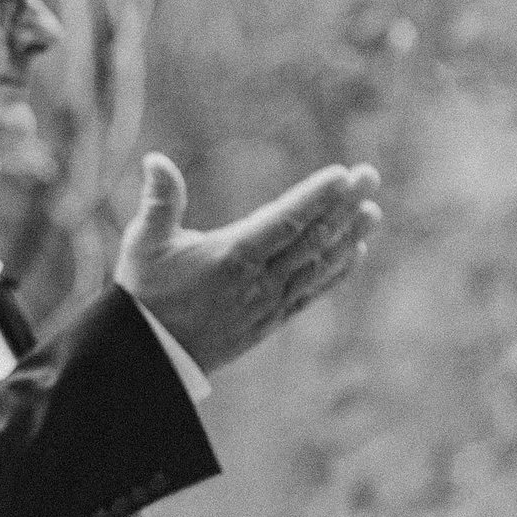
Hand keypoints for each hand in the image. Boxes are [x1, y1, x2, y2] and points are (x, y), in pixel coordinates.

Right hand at [114, 154, 380, 373]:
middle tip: (370, 176)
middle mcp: (257, 281)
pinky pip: (311, 293)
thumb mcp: (144, 243)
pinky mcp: (270, 321)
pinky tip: (354, 253)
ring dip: (348, 236)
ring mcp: (268, 303)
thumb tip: (155, 160)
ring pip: (317, 265)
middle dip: (344, 205)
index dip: (317, 197)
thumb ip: (158, 201)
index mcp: (231, 256)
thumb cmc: (144, 293)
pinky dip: (335, 272)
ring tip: (373, 211)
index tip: (343, 175)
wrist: (149, 356)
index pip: (285, 220)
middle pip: (311, 238)